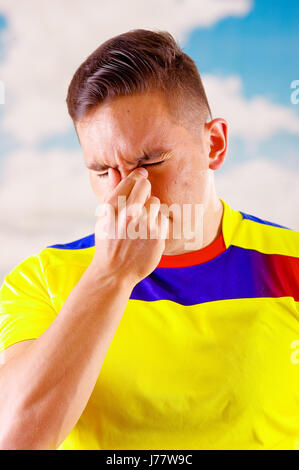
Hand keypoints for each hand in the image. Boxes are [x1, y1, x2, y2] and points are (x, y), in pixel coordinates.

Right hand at [91, 167, 168, 286]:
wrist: (114, 272)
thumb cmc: (108, 241)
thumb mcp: (103, 216)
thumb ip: (111, 192)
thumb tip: (114, 170)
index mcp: (112, 206)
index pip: (132, 179)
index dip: (137, 176)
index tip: (140, 178)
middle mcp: (128, 213)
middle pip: (146, 186)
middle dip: (145, 189)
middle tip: (142, 198)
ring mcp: (144, 225)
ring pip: (156, 202)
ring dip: (151, 208)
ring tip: (143, 220)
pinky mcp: (157, 236)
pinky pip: (163, 218)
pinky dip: (157, 223)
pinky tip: (148, 231)